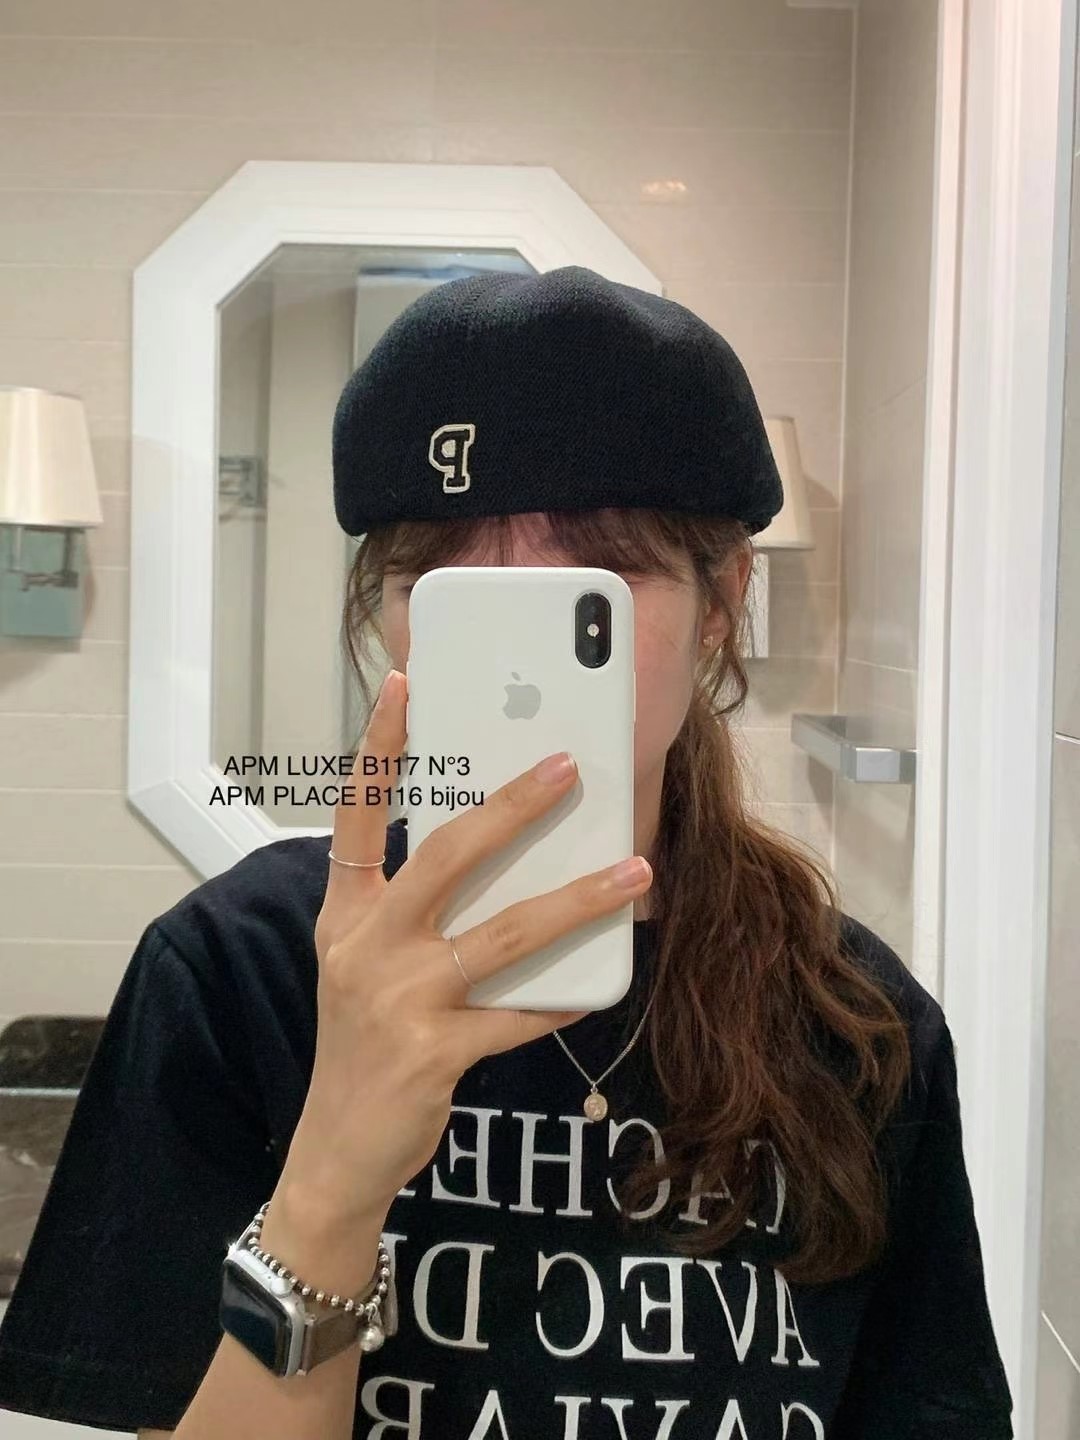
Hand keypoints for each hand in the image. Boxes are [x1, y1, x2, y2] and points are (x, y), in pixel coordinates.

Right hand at [281, 667, 652, 1230]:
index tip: (403, 687)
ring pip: (504, 933)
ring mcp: (396, 999)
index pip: (357, 814)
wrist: (337, 1150)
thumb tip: (510, 864)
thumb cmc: (364, 1044)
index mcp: (346, 914)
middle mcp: (365, 946)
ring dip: (577, 900)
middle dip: (513, 807)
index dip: (378, 749)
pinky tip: (599, 987)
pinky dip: (563, 999)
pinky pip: (518, 1015)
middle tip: (568, 767)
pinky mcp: (433, 1053)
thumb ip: (417, 915)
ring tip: (634, 872)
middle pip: (446, 856)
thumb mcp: (369, 967)